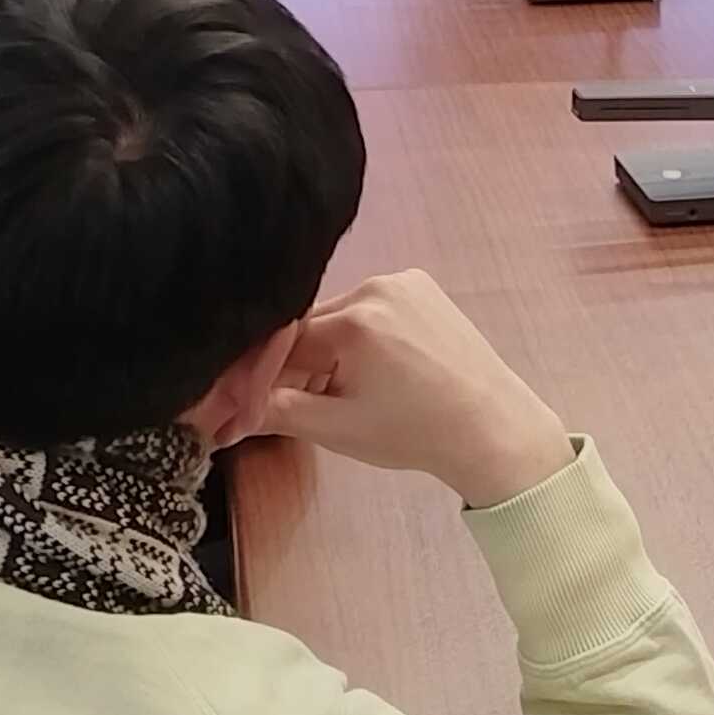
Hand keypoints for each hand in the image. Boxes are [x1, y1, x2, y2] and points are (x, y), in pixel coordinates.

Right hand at [244, 270, 575, 509]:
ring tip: (342, 394)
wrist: (491, 427)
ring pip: (341, 315)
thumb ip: (275, 411)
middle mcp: (377, 287)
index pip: (283, 341)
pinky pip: (372, 307)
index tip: (242, 399)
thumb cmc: (413, 432)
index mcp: (354, 321)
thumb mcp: (336, 428)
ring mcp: (404, 281)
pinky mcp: (423, 286)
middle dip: (296, 364)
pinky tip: (374, 372)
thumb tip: (222, 417)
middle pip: (311, 324)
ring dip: (328, 350)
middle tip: (294, 403)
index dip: (259, 374)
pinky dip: (360, 336)